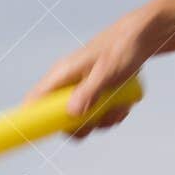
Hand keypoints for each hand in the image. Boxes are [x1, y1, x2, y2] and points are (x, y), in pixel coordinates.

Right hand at [26, 10, 152, 139]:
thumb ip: (88, 93)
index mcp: (61, 75)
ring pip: (84, 120)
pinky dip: (113, 114)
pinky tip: (125, 104)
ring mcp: (82, 90)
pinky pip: (99, 115)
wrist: (143, 38)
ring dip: (103, 120)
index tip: (39, 137)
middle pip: (60, 119)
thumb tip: (70, 114)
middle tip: (99, 120)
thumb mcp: (106, 72)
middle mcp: (68, 85)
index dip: (31, 119)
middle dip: (82, 126)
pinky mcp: (96, 94)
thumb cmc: (121, 49)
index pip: (35, 100)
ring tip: (120, 106)